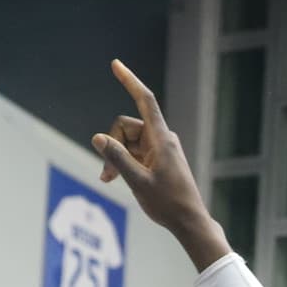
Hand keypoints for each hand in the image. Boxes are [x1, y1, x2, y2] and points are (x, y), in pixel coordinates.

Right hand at [94, 61, 220, 256]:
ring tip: (109, 179)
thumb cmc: (168, 204)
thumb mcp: (137, 181)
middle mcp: (161, 139)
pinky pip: (134, 152)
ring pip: (127, 141)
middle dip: (112, 145)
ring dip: (115, 157)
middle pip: (126, 127)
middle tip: (107, 174)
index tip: (116, 65)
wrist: (189, 222)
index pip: (145, 100)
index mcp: (161, 139)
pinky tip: (114, 179)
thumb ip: (116, 158)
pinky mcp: (157, 159)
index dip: (130, 81)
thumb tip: (97, 138)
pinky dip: (123, 162)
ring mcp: (159, 149)